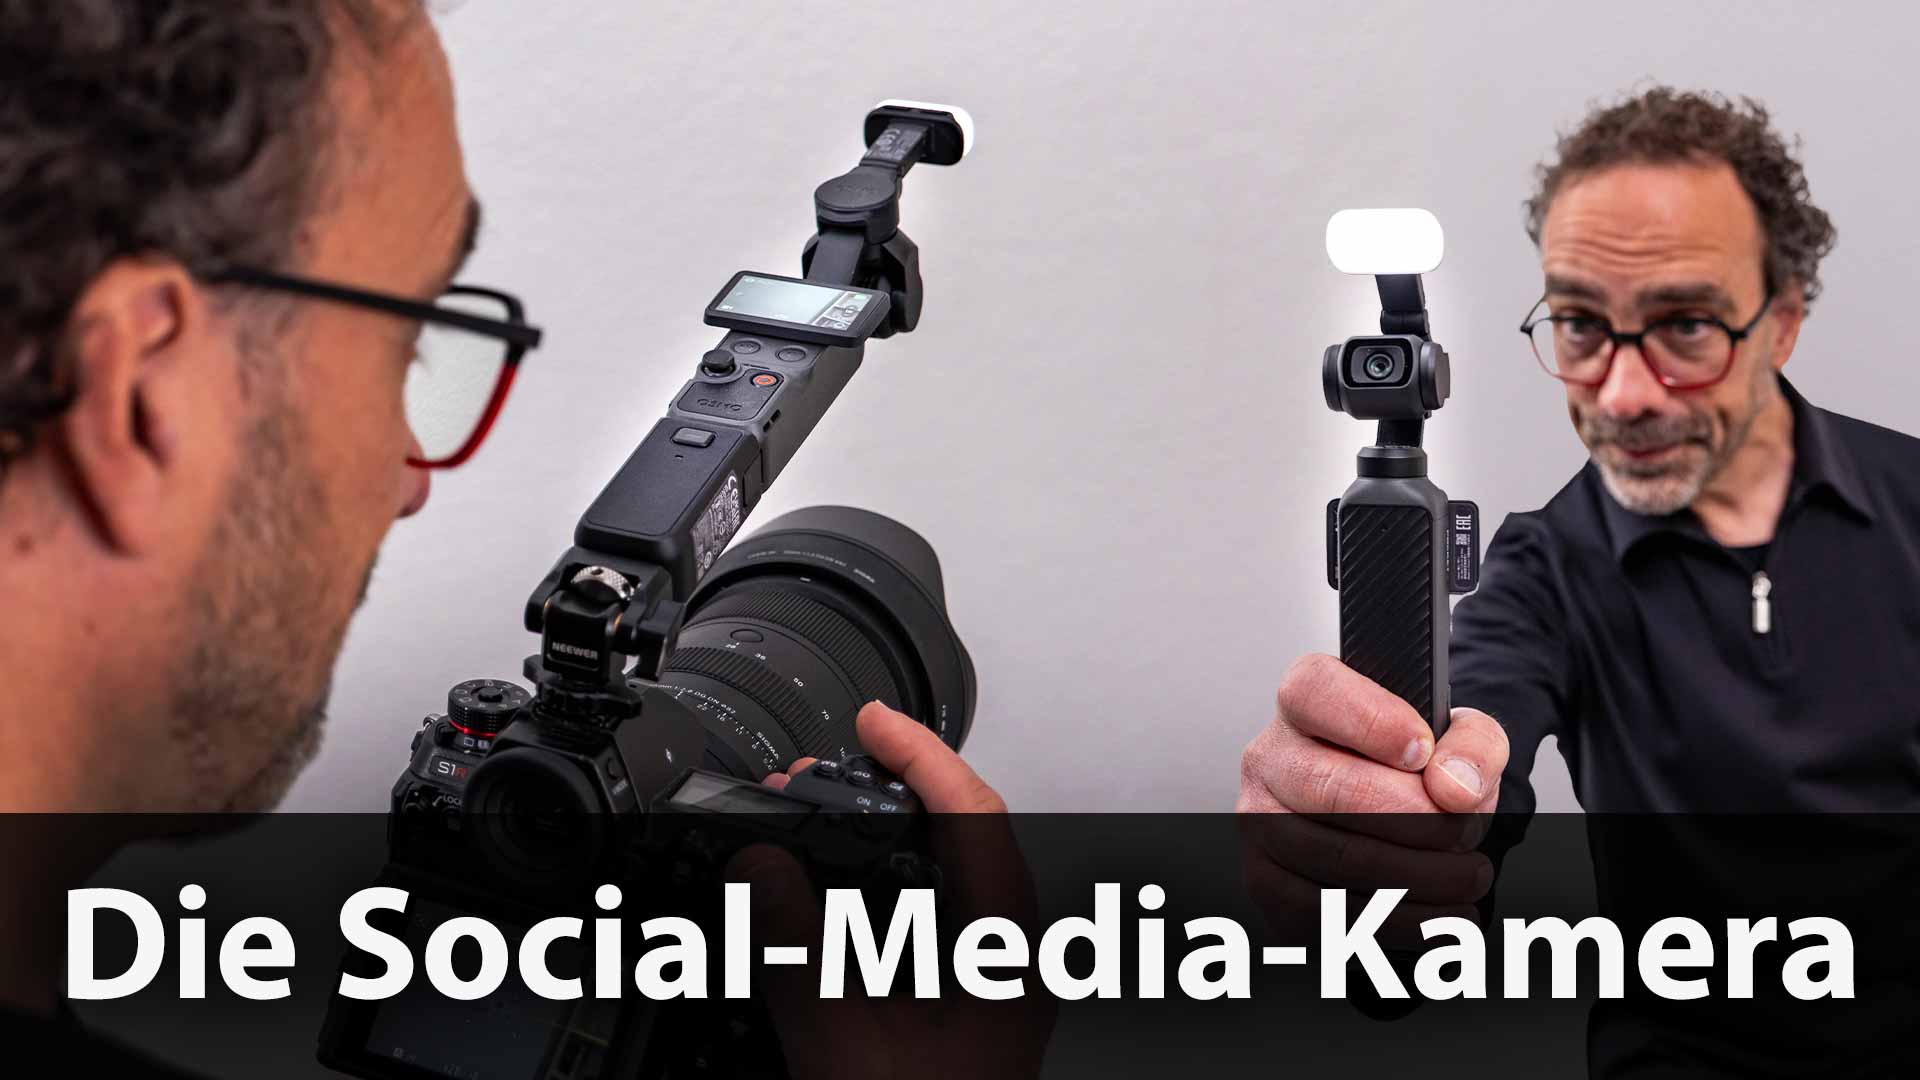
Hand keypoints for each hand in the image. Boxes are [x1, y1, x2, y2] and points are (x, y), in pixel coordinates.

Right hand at [731, 702, 1051, 1079]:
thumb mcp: (844, 1034)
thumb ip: (796, 942)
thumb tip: (762, 867)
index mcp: (1006, 948)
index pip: (973, 813)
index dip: (921, 754)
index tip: (874, 721)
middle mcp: (1010, 961)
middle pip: (965, 839)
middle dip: (898, 791)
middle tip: (834, 766)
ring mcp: (991, 989)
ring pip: (949, 885)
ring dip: (890, 845)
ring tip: (830, 818)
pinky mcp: (963, 1015)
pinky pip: (929, 928)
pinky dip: (885, 897)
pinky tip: (841, 905)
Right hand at [1237, 654, 1508, 942]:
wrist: (1388, 823)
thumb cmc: (1415, 772)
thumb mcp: (1458, 739)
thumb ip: (1473, 744)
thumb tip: (1453, 787)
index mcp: (1306, 700)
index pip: (1317, 692)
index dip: (1372, 721)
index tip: (1423, 753)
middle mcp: (1269, 756)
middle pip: (1332, 788)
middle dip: (1419, 820)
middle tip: (1465, 834)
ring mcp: (1259, 822)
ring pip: (1335, 858)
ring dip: (1420, 877)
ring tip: (1467, 876)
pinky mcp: (1265, 882)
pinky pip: (1327, 913)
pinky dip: (1398, 922)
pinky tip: (1439, 915)